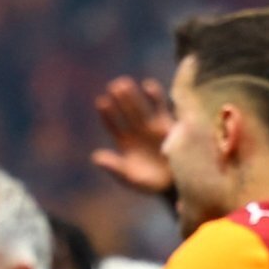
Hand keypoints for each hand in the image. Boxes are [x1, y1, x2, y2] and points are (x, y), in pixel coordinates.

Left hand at [91, 75, 173, 194]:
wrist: (174, 185)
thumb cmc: (149, 182)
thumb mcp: (129, 178)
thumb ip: (113, 167)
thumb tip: (95, 157)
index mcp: (125, 143)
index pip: (113, 125)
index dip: (107, 114)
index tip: (101, 101)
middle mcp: (137, 131)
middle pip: (126, 112)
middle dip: (120, 99)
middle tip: (113, 85)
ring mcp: (152, 127)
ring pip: (141, 107)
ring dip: (133, 96)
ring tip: (124, 83)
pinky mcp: (167, 126)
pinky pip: (160, 108)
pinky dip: (155, 97)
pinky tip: (147, 86)